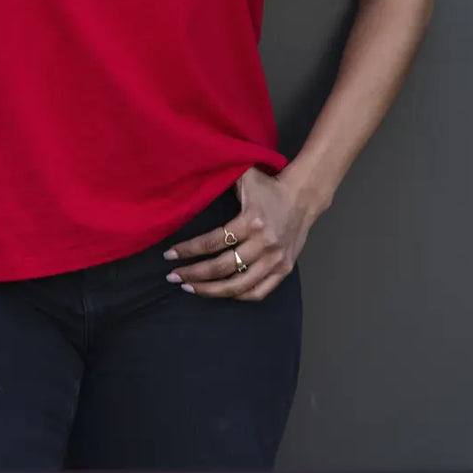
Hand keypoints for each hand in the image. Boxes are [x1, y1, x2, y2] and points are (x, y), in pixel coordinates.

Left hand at [162, 165, 314, 300]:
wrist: (303, 197)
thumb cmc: (269, 187)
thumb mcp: (245, 177)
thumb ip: (221, 176)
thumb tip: (190, 177)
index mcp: (251, 221)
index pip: (213, 242)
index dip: (188, 250)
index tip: (169, 255)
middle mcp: (264, 244)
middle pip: (222, 267)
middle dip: (193, 274)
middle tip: (173, 276)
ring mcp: (276, 260)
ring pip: (238, 285)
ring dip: (210, 290)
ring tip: (190, 288)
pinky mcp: (284, 270)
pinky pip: (258, 292)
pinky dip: (237, 296)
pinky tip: (220, 293)